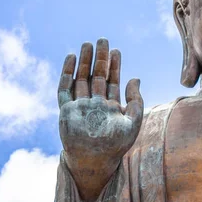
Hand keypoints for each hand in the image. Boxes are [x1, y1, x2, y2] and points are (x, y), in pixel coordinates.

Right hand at [58, 39, 142, 201]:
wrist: (95, 161)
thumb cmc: (116, 146)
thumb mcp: (133, 122)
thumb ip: (136, 100)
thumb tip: (136, 78)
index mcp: (111, 107)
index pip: (112, 81)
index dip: (115, 66)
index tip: (117, 50)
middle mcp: (95, 104)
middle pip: (96, 76)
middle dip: (100, 58)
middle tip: (102, 40)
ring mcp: (80, 106)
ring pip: (81, 78)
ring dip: (84, 61)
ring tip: (87, 44)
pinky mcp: (66, 110)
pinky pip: (64, 89)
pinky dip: (67, 74)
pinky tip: (71, 58)